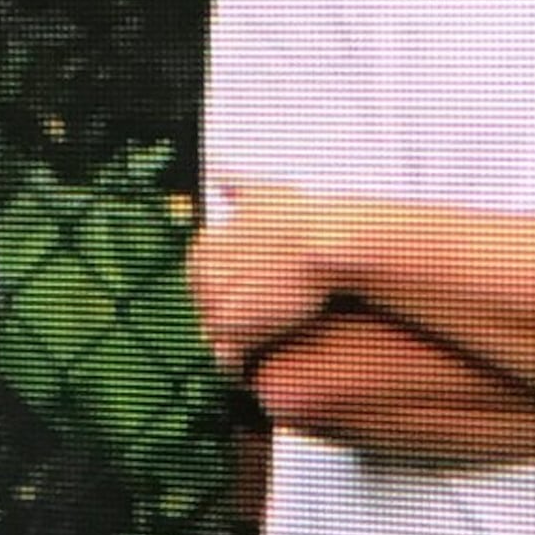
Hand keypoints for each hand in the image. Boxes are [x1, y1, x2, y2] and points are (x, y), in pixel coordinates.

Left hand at [185, 184, 341, 372]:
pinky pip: (227, 361)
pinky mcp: (233, 335)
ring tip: (261, 342)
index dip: (230, 286)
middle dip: (229, 312)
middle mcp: (203, 276)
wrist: (331, 246)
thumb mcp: (263, 191)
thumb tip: (218, 168)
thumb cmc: (304, 217)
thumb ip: (236, 181)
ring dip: (234, 340)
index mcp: (205, 248)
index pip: (202, 278)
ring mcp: (215, 307)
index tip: (254, 290)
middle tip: (261, 315)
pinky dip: (238, 365)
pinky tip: (254, 364)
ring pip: (215, 335)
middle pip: (207, 306)